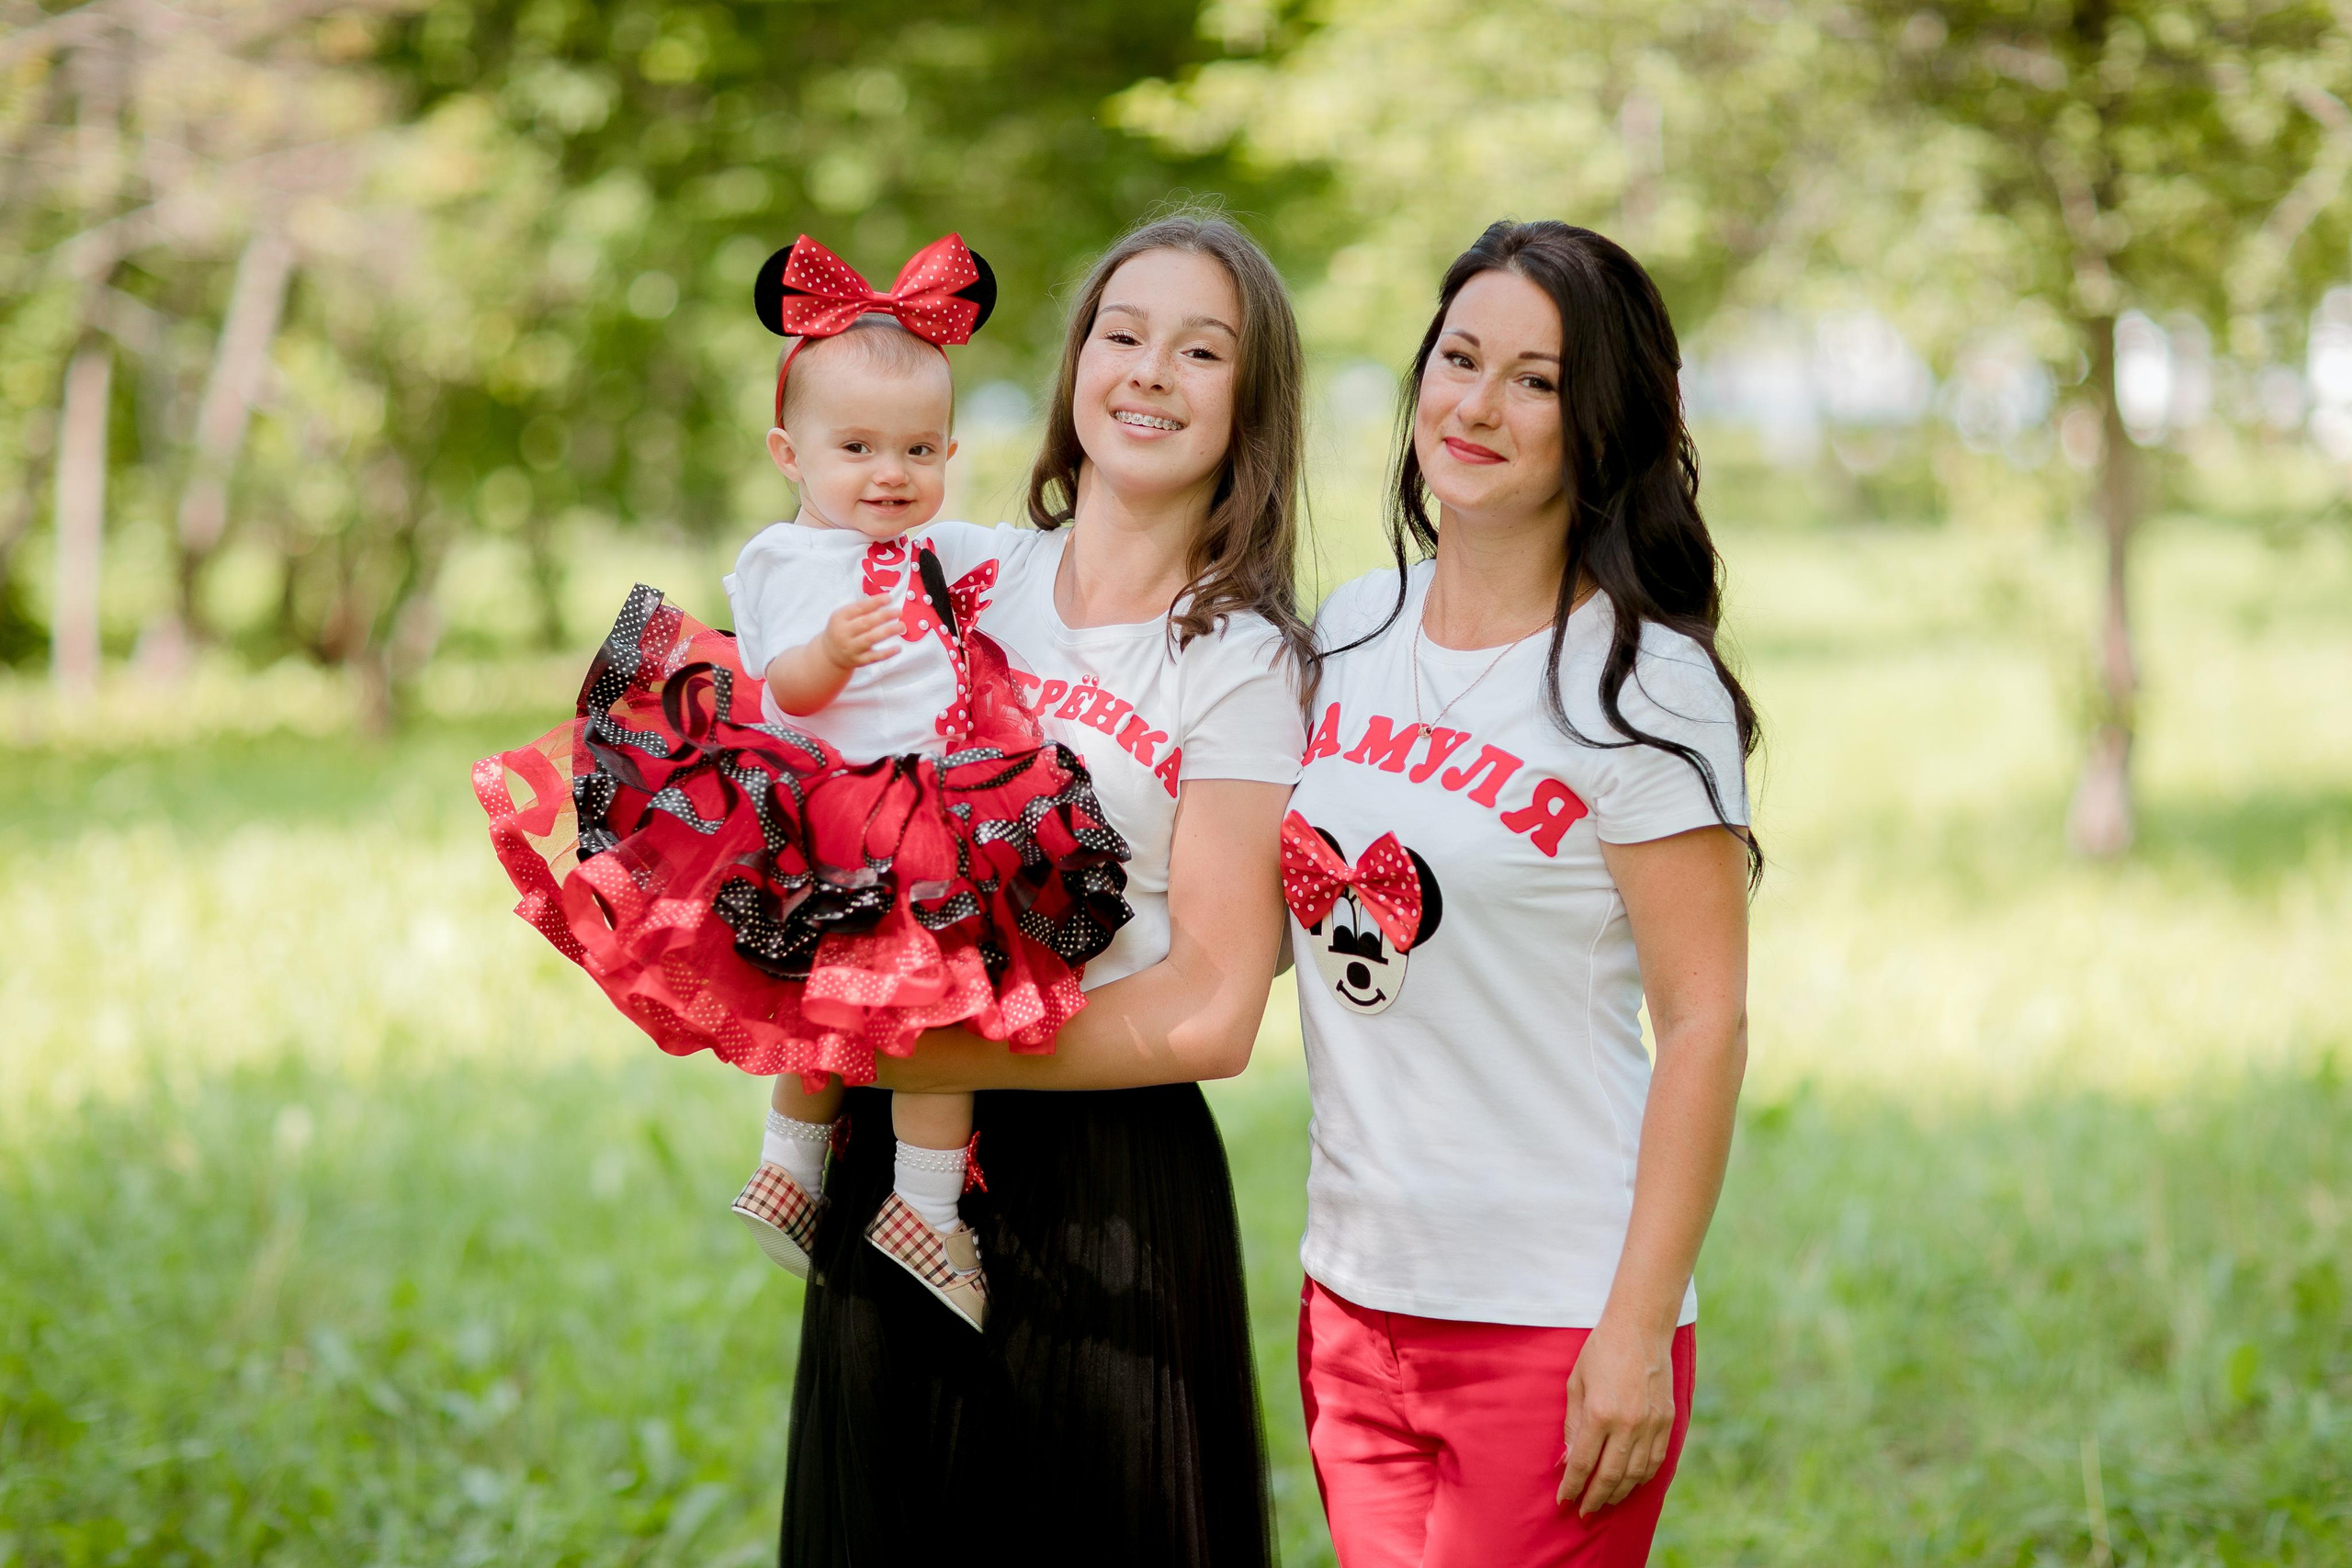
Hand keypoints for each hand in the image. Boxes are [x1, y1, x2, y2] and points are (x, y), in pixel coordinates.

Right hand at [819, 595, 900, 669]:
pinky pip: (875, 657)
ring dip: (888, 632)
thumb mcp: (844, 615)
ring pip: (871, 639)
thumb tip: (885, 600)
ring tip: (901, 626)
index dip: (874, 602)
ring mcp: (852, 648)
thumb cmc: (842, 629)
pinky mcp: (859, 660)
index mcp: (840, 618)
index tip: (889, 598)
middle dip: (884, 616)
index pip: (859, 608)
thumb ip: (861, 609)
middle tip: (898, 611)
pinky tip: (898, 648)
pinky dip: (887, 653)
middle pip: (866, 623)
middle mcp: (844, 633)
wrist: (830, 654)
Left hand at [1556, 1315, 1675, 1514]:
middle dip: (1595, 1499)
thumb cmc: (1601, 1351)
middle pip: (1610, 1476)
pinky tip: (1630, 1483)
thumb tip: (1570, 1460)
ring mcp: (1651, 1425)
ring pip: (1635, 1474)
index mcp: (1599, 1414)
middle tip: (1584, 1512)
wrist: (1640, 1329)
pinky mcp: (1667, 1422)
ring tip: (1605, 1502)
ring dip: (1619, 1493)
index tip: (1564, 1501)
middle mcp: (1628, 1424)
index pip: (1583, 1463)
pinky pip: (1655, 1461)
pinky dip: (1641, 1478)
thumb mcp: (1576, 1384)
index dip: (1572, 1486)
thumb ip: (1574, 1425)